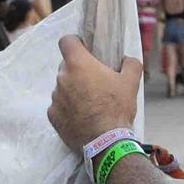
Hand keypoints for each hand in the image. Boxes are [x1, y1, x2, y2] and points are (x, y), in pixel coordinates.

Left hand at [50, 37, 142, 151]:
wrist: (105, 142)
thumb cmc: (117, 108)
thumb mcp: (131, 82)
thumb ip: (130, 63)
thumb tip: (127, 59)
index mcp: (78, 64)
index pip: (66, 41)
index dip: (75, 43)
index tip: (84, 51)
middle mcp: (62, 78)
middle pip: (66, 67)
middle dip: (78, 72)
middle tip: (94, 83)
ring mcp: (55, 97)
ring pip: (62, 87)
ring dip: (73, 91)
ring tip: (90, 104)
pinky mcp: (52, 115)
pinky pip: (59, 106)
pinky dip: (68, 109)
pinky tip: (82, 117)